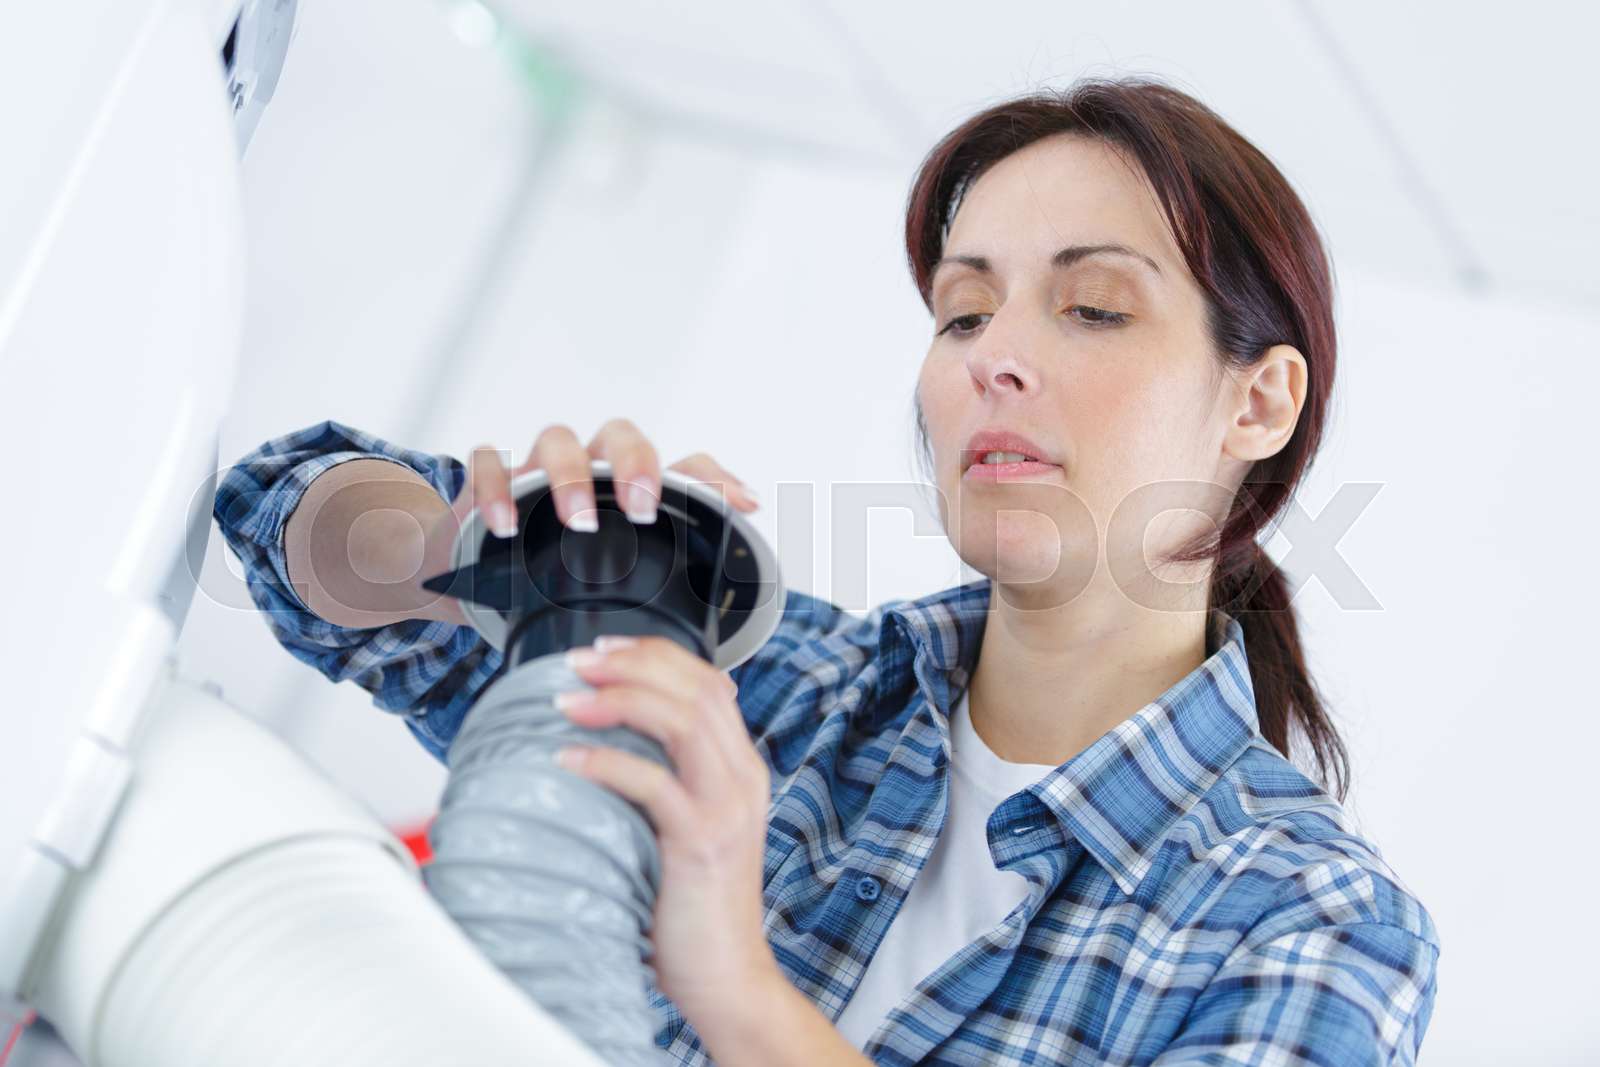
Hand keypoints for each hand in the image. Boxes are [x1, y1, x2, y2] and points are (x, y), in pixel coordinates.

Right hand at [414, 418, 760, 624]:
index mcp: (633, 492)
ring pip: (558, 442)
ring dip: (572, 477)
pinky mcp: (490, 481)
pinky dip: (496, 488)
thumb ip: (661, 620)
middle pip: (623, 438)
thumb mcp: (613, 597)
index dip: (716, 479)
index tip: (743, 504)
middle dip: (638, 466)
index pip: (685, 466)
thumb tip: (719, 681)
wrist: (476, 573)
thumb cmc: (556, 581)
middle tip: (644, 509)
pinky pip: (488, 465)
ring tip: (578, 521)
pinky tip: (506, 526)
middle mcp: (591, 470)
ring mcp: (539, 470)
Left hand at [553, 634, 782, 1032]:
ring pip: (682, 720)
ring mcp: (727, 808)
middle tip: (578, 662)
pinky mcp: (702, 841)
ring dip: (619, 699)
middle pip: (696, 688)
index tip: (605, 647)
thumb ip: (668, 779)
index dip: (656, 654)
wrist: (725, 974)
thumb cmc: (693, 904)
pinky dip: (607, 761)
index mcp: (741, 768)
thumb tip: (604, 738)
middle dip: (632, 663)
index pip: (708, 681)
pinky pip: (653, 783)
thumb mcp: (689, 825)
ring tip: (568, 699)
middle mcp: (742, 778)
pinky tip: (568, 757)